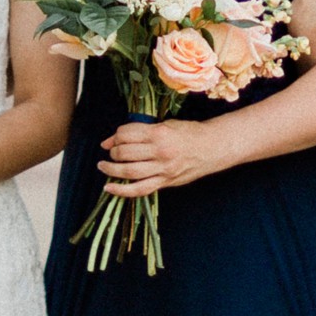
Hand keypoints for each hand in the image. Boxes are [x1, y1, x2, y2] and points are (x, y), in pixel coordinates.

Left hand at [97, 118, 223, 197]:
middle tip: (111, 151)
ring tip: (103, 166)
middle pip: (125, 152)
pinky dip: (122, 191)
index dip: (115, 136)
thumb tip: (111, 140)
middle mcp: (160, 152)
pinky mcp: (166, 182)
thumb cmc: (189, 133)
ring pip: (129, 171)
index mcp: (160, 133)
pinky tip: (109, 188)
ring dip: (111, 169)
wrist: (212, 147)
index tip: (112, 139)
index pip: (127, 134)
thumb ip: (140, 131)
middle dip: (113, 151)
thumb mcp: (165, 125)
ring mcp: (163, 169)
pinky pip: (140, 189)